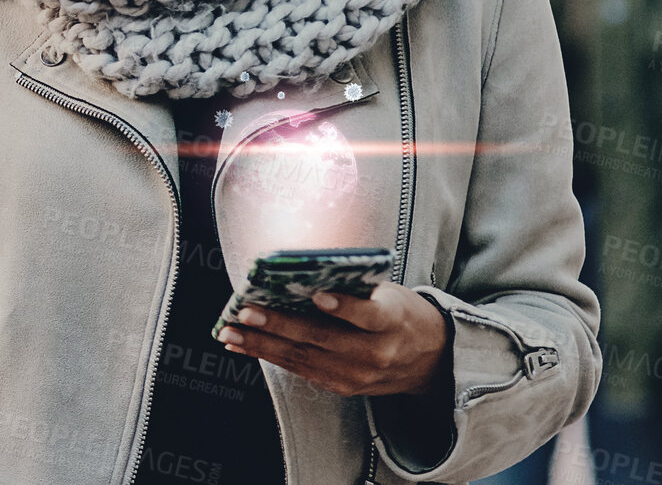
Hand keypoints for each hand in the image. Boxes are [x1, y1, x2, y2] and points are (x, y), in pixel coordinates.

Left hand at [215, 282, 449, 397]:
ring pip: (304, 357)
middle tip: (245, 313)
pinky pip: (302, 370)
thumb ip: (353, 288)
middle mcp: (376, 353)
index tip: (317, 295)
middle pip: (323, 338)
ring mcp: (358, 375)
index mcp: (393, 322)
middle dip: (278, 325)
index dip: (343, 306)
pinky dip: (270, 357)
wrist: (430, 360)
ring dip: (262, 344)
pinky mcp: (344, 387)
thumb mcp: (389, 294)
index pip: (369, 315)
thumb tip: (301, 274)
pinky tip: (245, 346)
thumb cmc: (401, 314)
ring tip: (231, 332)